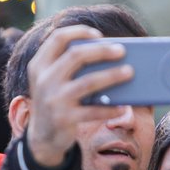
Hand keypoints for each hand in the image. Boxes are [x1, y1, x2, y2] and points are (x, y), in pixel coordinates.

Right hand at [23, 25, 134, 166]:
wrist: (42, 137)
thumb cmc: (56, 101)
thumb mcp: (52, 82)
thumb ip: (68, 66)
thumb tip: (108, 53)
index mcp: (39, 65)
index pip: (57, 38)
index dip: (79, 32)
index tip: (98, 34)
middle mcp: (44, 80)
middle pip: (76, 56)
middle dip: (102, 50)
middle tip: (122, 50)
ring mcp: (53, 100)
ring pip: (88, 82)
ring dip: (112, 75)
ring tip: (129, 72)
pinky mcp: (64, 119)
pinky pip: (93, 111)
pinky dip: (110, 108)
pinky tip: (123, 106)